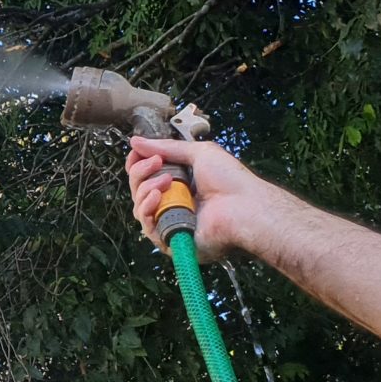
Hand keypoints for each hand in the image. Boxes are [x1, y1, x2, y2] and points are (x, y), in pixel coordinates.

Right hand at [125, 136, 287, 261]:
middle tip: (156, 163)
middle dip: (141, 172)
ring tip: (167, 181)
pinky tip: (159, 196)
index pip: (146, 175)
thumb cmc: (231, 182)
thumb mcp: (200, 153)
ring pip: (138, 206)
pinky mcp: (168, 239)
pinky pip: (146, 225)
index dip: (138, 163)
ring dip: (146, 188)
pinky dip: (147, 208)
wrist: (244, 207)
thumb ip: (167, 147)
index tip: (137, 152)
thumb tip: (136, 141)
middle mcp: (172, 202)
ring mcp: (169, 221)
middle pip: (138, 188)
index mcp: (179, 183)